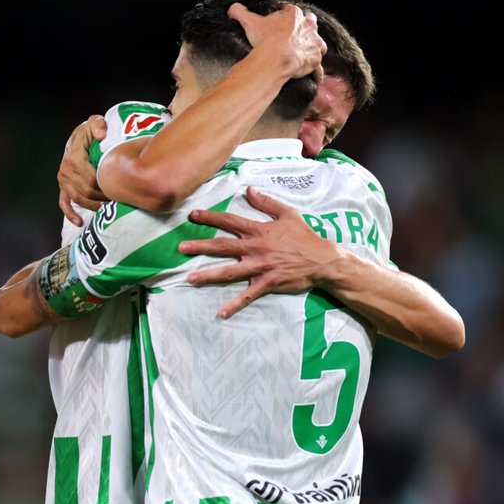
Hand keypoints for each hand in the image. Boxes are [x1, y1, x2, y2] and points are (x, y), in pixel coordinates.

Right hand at [57, 115, 108, 222]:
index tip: (118, 189)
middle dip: (102, 197)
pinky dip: (70, 214)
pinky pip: (64, 203)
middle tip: (117, 199)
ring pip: (78, 199)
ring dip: (92, 206)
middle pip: (85, 191)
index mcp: (74, 156)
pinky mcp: (63, 187)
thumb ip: (98, 125)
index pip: (90, 178)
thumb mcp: (95, 123)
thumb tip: (101, 134)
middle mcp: (66, 170)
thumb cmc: (91, 132)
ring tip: (107, 208)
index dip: (104, 186)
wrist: (80, 137)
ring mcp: (63, 180)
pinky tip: (79, 222)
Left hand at [179, 185, 341, 317]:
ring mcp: (260, 267)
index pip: (229, 221)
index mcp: (259, 230)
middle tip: (181, 248)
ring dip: (209, 275)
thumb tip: (248, 189)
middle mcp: (255, 248)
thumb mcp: (287, 214)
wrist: (322, 260)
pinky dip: (235, 305)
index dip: (210, 218)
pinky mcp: (267, 283)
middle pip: (223, 247)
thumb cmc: (305, 237)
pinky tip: (221, 313)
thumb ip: (266, 202)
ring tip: (189, 279)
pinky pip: (248, 295)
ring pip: (230, 272)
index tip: (192, 215)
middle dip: (200, 247)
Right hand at [230, 2, 324, 81]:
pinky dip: (315, 69)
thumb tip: (232, 9)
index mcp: (294, 15)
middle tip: (294, 37)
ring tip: (303, 53)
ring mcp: (314, 43)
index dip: (286, 18)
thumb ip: (241, 13)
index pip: (293, 12)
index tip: (279, 26)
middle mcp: (308, 26)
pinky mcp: (316, 58)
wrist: (275, 59)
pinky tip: (312, 73)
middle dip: (305, 29)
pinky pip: (318, 66)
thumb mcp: (250, 22)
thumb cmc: (265, 40)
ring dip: (313, 47)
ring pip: (318, 43)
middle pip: (311, 23)